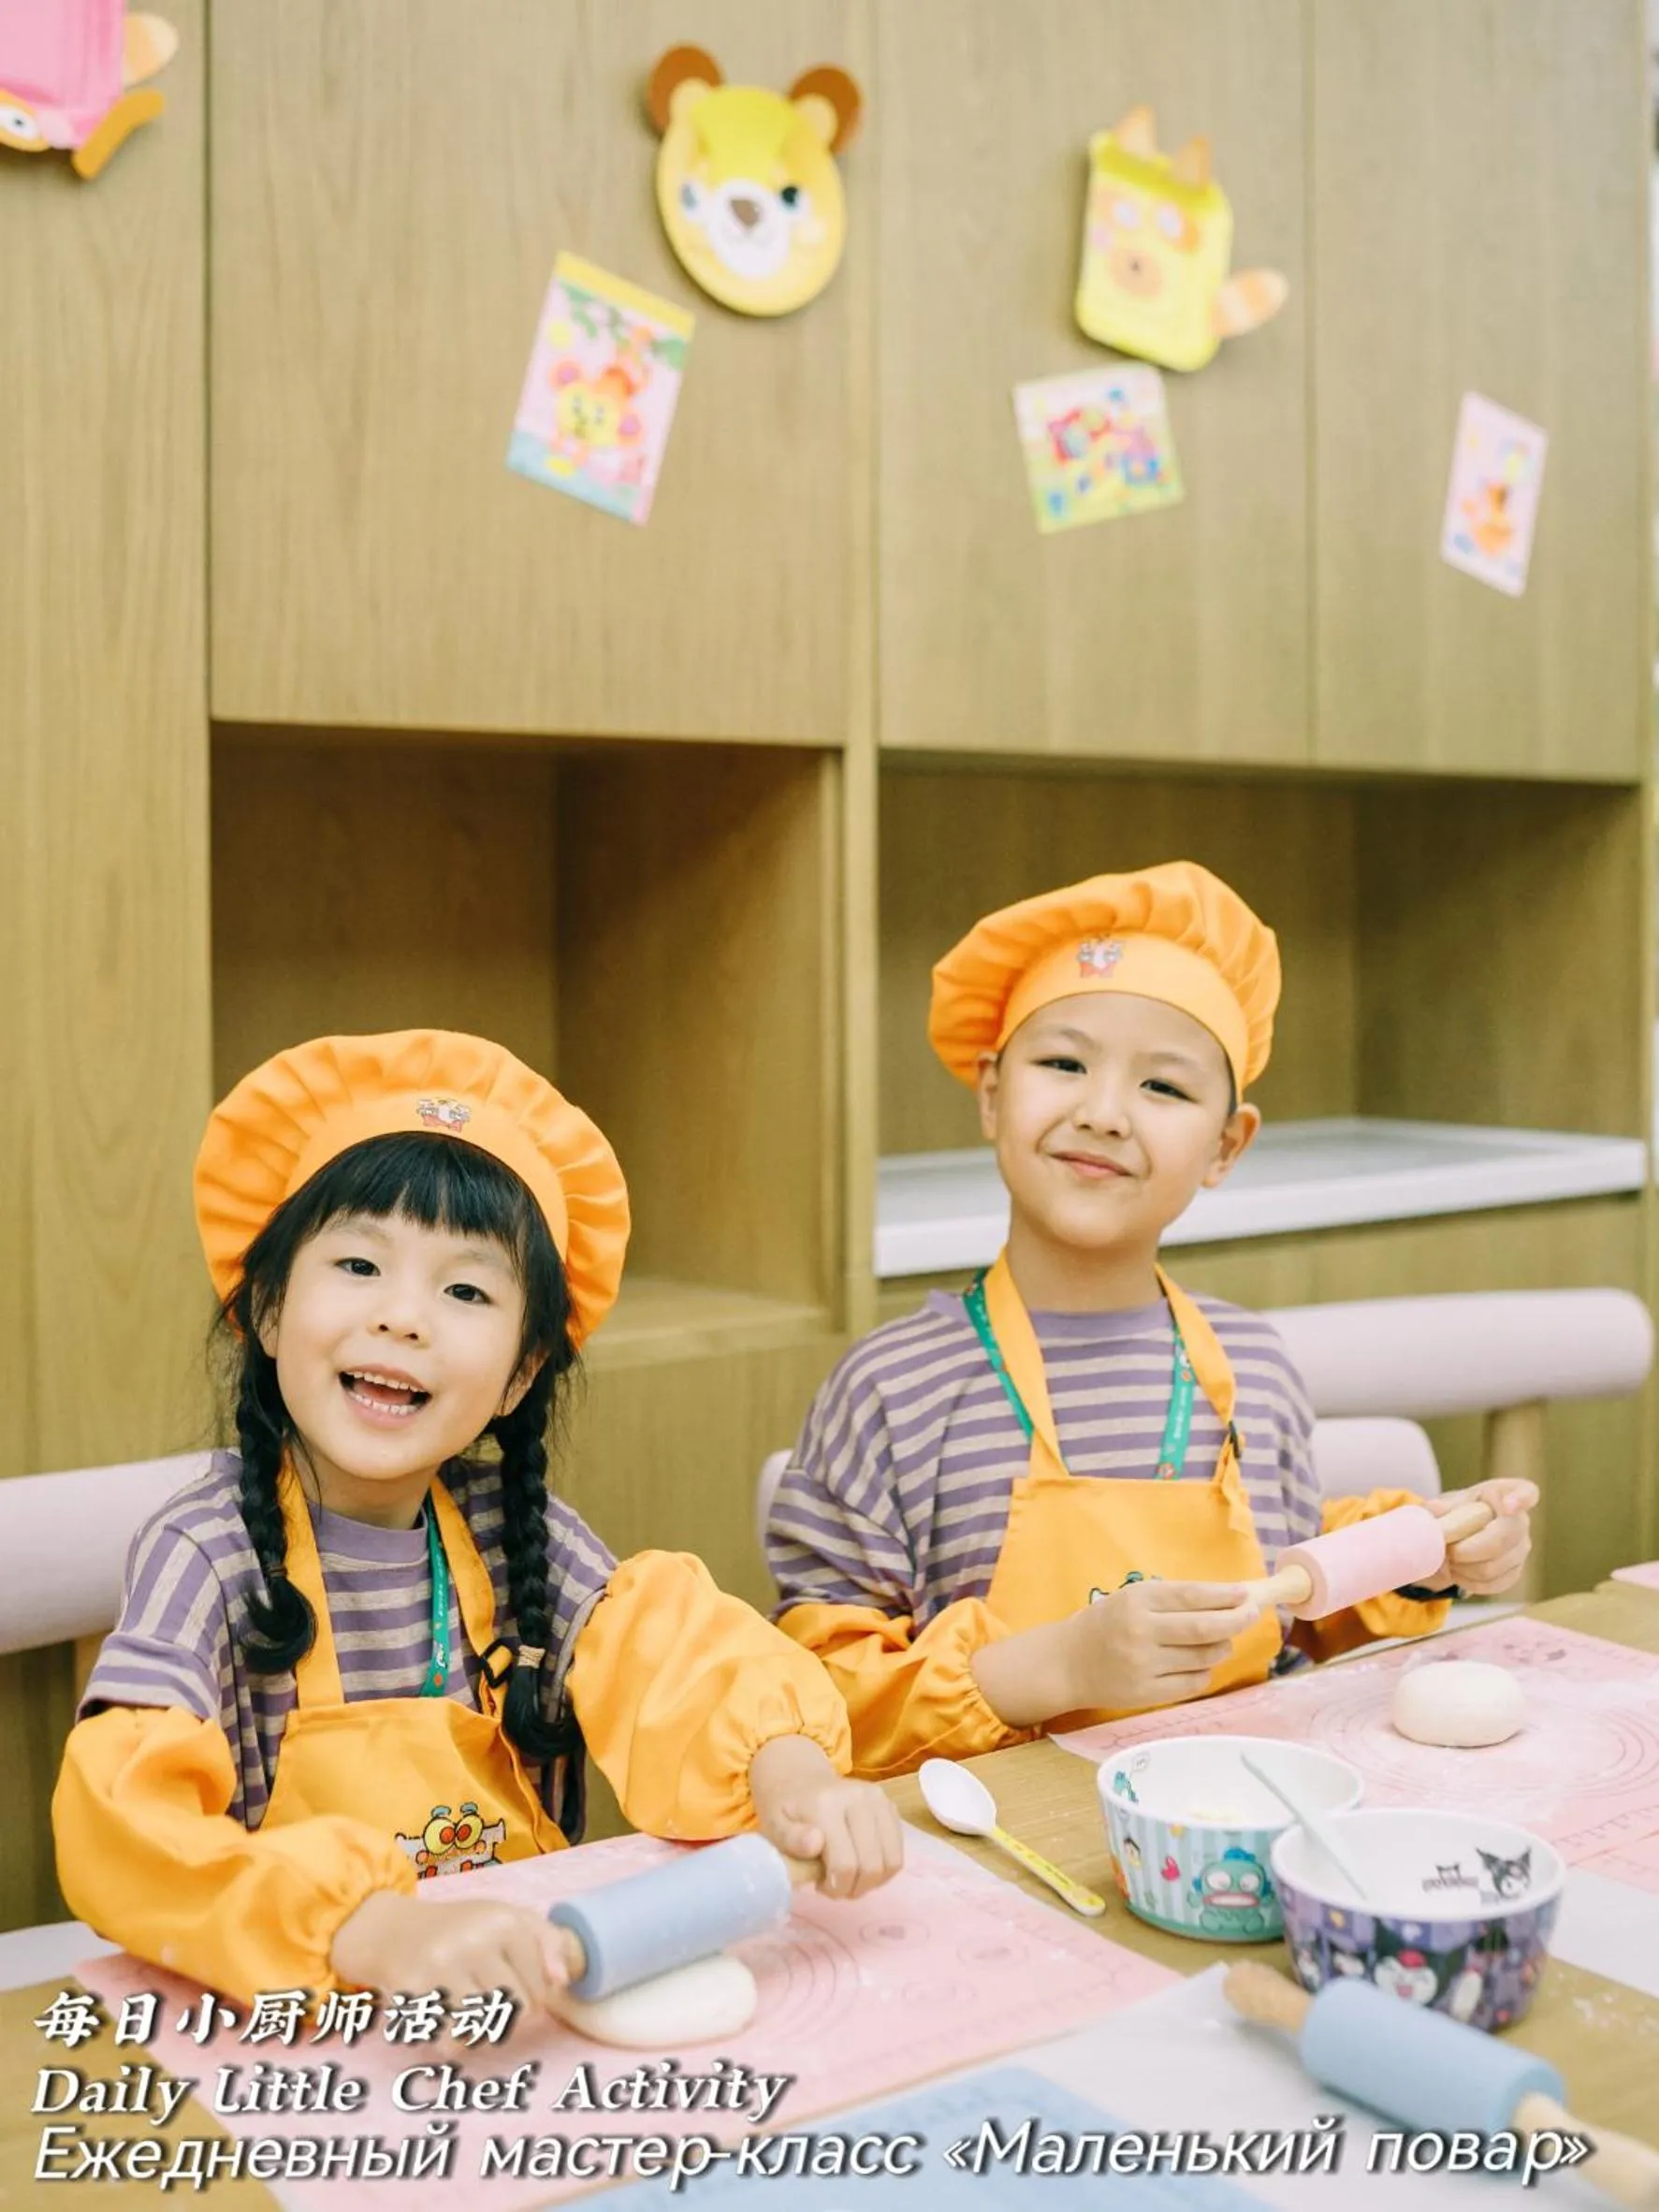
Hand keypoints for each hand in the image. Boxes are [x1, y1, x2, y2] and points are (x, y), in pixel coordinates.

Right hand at [330, 1889, 571, 2017]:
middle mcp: (474, 1941)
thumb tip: (562, 1981)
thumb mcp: (510, 1918)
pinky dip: (453, 2040)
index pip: (542, 1989)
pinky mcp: (413, 1991)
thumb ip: (548, 1942)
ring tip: (472, 2011)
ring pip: (485, 2030)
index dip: (535, 1997)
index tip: (516, 1986)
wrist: (394, 1930)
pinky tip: (447, 2018)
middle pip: (515, 2011)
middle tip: (492, 2001)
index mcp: (505, 1921)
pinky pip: (451, 2041)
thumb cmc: (464, 1929)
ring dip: (481, 2031)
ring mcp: (441, 1966)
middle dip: (510, 2016)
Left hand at [747, 1734, 905, 1898]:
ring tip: (849, 1877)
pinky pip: (898, 1852)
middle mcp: (859, 1797)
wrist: (801, 1779)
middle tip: (835, 1887)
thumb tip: (815, 1843)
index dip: (836, 1887)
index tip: (821, 1888)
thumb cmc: (786, 1810)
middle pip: (872, 1865)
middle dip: (854, 1888)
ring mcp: (879, 1800)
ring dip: (872, 1882)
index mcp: (826, 1804)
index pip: (845, 1863)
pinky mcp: (890, 1806)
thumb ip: (791, 1839)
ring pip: (891, 1861)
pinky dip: (883, 1870)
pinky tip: (862, 1866)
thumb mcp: (775, 1826)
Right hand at [1056, 1580, 1260, 1714]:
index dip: (1225, 1596)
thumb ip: (1173, 1599)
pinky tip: (1200, 1664)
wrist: (1068, 1663)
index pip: (1192, 1596)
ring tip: (1222, 1641)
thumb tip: (1228, 1600)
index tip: (1246, 1594)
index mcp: (1137, 1601)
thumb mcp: (1132, 1599)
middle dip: (1236, 1620)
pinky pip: (1193, 1684)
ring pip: (1203, 1657)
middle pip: (1204, 1628)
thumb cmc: (1106, 1624)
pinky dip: (1204, 1672)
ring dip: (1221, 1647)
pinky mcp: (1146, 1694)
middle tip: (1252, 1615)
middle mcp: (1141, 1632)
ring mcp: (1144, 1666)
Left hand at [1422, 1480, 1537, 1596]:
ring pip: (1491, 1568)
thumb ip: (1441, 1507)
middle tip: (1447, 1549)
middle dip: (1465, 1550)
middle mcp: (1521, 1521)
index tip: (1508, 1507)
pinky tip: (1458, 1571)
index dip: (1520, 1500)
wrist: (1459, 1534)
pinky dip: (1469, 1581)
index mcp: (1506, 1493)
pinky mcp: (1516, 1572)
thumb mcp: (1447, 1503)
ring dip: (1462, 1568)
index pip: (1526, 1492)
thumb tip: (1435, 1509)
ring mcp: (1521, 1548)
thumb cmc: (1456, 1511)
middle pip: (1499, 1541)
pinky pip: (1492, 1584)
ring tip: (1448, 1559)